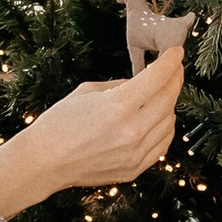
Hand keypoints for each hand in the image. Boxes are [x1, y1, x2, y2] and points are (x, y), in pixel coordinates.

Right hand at [13, 54, 186, 197]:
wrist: (45, 162)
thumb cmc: (59, 123)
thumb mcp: (88, 91)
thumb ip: (120, 85)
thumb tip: (142, 83)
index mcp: (119, 106)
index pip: (157, 77)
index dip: (170, 61)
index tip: (176, 52)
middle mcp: (133, 130)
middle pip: (168, 98)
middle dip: (174, 79)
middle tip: (175, 69)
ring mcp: (136, 153)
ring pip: (169, 122)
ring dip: (169, 104)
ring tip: (162, 94)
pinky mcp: (135, 169)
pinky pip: (162, 144)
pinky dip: (165, 128)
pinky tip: (160, 119)